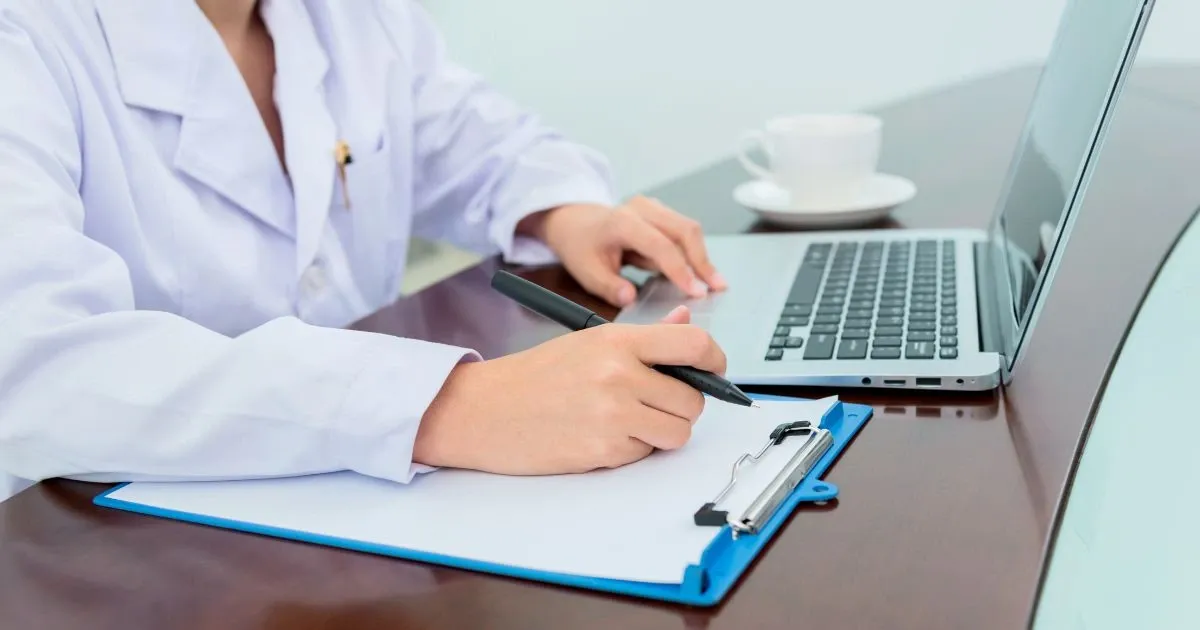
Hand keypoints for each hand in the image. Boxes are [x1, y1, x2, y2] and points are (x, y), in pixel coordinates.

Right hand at [412, 306, 724, 474]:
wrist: (485, 410)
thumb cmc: (535, 375)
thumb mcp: (589, 340)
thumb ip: (644, 336)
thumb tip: (685, 322)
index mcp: (618, 340)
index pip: (693, 343)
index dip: (714, 359)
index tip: (714, 368)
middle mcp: (620, 375)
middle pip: (693, 398)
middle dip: (683, 404)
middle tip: (656, 401)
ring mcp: (613, 416)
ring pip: (678, 432)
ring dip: (663, 431)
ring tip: (630, 419)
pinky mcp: (605, 451)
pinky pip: (646, 453)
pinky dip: (634, 449)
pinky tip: (603, 435)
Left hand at [521, 196, 727, 306]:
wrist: (576, 222)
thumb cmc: (581, 246)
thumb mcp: (586, 272)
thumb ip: (609, 287)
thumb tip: (631, 298)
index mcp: (622, 221)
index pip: (660, 245)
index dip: (681, 270)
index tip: (696, 292)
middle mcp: (642, 208)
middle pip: (684, 230)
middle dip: (702, 261)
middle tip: (717, 287)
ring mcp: (653, 207)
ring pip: (689, 229)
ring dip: (701, 257)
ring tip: (713, 283)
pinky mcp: (661, 213)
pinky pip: (683, 231)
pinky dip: (693, 252)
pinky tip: (697, 274)